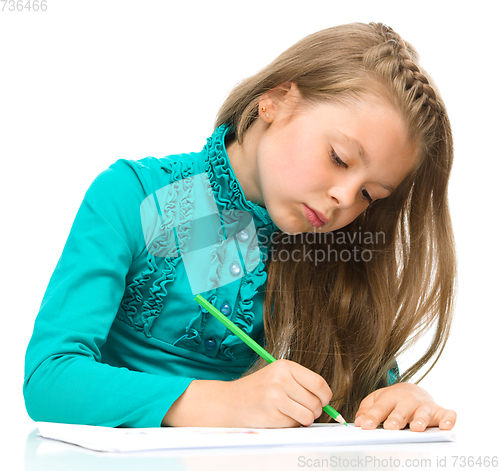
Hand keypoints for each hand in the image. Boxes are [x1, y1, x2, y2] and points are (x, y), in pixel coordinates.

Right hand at [162, 359, 332, 427]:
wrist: (228, 402)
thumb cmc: (256, 391)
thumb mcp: (277, 377)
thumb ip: (300, 384)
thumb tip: (327, 400)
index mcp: (285, 366)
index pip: (319, 382)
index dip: (325, 396)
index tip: (323, 402)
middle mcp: (281, 378)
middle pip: (316, 401)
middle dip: (314, 411)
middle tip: (301, 410)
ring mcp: (276, 396)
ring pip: (308, 415)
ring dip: (303, 420)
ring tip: (289, 414)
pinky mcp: (272, 413)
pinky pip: (295, 425)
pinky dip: (291, 425)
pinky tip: (278, 418)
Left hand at [354, 383, 456, 431]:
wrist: (411, 390)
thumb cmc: (392, 399)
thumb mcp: (376, 400)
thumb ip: (367, 410)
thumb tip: (359, 422)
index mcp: (390, 398)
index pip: (380, 408)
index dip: (372, 417)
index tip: (365, 426)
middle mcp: (407, 401)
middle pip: (401, 411)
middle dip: (396, 419)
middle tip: (390, 427)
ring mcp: (424, 406)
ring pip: (423, 413)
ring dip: (420, 420)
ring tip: (416, 428)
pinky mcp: (439, 411)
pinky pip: (447, 415)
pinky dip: (448, 419)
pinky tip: (445, 426)